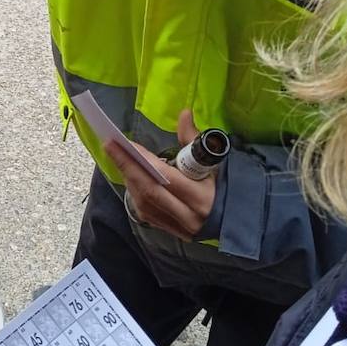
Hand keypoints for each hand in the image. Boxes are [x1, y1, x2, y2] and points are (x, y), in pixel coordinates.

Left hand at [106, 109, 216, 241]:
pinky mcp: (171, 231)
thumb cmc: (224, 186)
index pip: (166, 178)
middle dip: (127, 167)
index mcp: (202, 197)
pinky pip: (146, 212)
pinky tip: (130, 177)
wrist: (236, 220)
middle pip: (149, 191)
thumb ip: (193, 139)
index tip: (128, 144)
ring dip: (129, 179)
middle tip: (110, 146)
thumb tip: (184, 114)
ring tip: (118, 158)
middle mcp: (188, 216)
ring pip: (144, 203)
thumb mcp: (212, 162)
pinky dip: (135, 193)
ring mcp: (178, 227)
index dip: (145, 161)